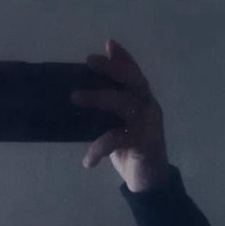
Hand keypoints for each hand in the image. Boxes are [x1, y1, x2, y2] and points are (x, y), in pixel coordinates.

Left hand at [72, 40, 168, 192]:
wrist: (149, 181)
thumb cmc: (129, 149)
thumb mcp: (116, 124)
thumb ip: (106, 108)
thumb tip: (79, 90)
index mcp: (142, 100)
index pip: (134, 73)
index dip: (123, 57)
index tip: (108, 44)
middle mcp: (149, 107)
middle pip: (133, 80)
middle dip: (112, 68)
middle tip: (88, 61)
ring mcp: (149, 124)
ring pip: (125, 104)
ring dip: (99, 98)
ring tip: (75, 98)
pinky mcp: (144, 144)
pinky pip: (117, 139)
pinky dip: (99, 148)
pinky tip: (87, 161)